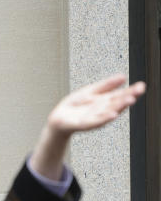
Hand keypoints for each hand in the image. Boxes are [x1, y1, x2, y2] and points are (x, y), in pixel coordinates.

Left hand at [30, 74, 145, 178]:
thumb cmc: (75, 106)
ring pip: (109, 112)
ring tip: (129, 100)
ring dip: (119, 107)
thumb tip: (123, 76)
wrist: (59, 118)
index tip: (141, 86)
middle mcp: (103, 110)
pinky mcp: (84, 124)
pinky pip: (96, 121)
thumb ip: (106, 85)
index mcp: (105, 101)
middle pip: (117, 103)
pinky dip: (105, 118)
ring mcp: (95, 118)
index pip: (121, 95)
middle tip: (138, 92)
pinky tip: (112, 114)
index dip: (131, 91)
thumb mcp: (91, 91)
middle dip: (128, 98)